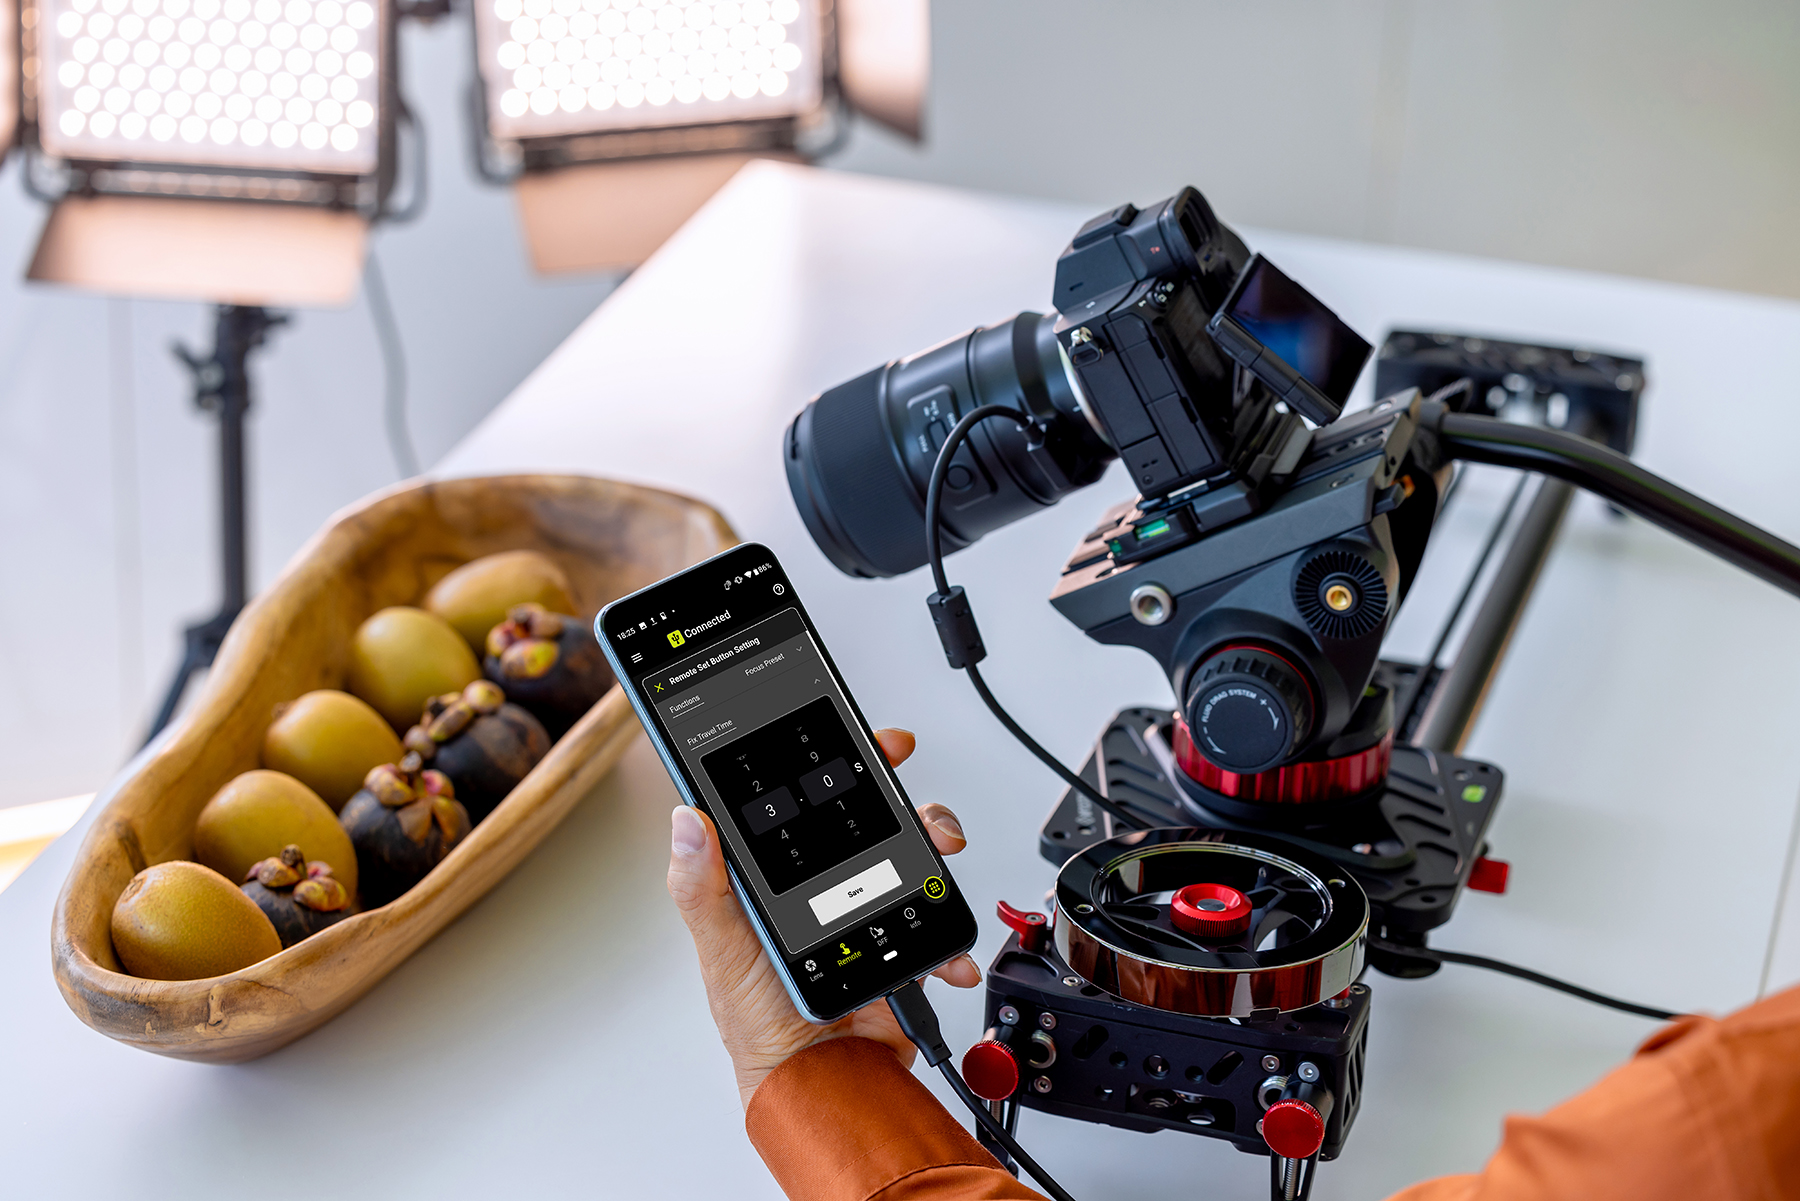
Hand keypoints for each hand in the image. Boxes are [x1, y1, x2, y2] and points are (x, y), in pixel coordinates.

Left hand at [667, 727, 981, 1108]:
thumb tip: (687, 820)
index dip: (842, 760)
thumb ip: (700, 884)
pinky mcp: (902, 946)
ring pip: (914, 857)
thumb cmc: (754, 1018)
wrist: (812, 1080)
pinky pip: (938, 926)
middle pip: (876, 817)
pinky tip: (945, 948)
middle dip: (907, 800)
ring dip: (936, 850)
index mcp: (781, 872)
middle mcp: (829, 883)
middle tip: (919, 805)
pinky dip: (951, 935)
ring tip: (938, 857)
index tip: (871, 743)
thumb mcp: (720, 943)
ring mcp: (870, 910)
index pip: (810, 798)